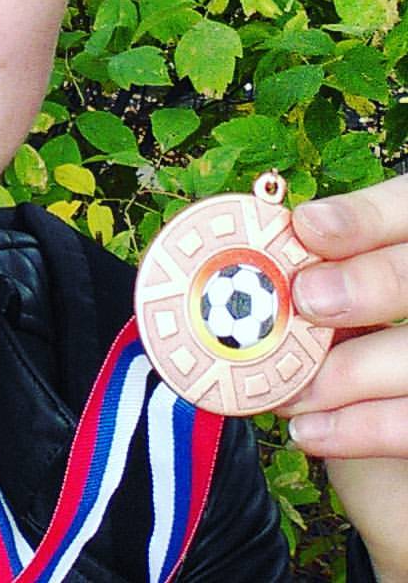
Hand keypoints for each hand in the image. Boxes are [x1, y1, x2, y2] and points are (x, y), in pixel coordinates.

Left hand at [276, 175, 407, 580]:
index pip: (405, 208)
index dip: (363, 217)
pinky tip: (308, 431)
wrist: (386, 422)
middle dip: (367, 283)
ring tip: (287, 390)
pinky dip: (358, 428)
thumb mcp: (331, 296)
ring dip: (346, 372)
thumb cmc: (344, 337)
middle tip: (308, 301)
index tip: (307, 226)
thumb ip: (311, 271)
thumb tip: (247, 258)